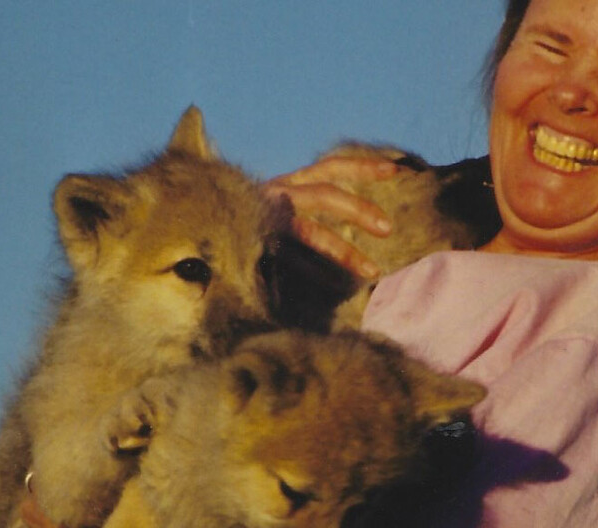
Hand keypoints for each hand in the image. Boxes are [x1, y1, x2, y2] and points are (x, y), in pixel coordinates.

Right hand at [263, 154, 397, 277]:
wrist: (201, 225)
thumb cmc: (256, 221)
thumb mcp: (288, 207)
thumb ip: (315, 206)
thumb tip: (366, 216)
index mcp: (292, 183)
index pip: (331, 167)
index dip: (362, 166)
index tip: (396, 169)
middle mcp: (279, 194)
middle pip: (324, 194)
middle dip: (357, 209)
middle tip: (388, 229)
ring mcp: (266, 219)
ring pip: (309, 231)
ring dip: (343, 252)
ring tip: (373, 272)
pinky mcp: (256, 245)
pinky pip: (291, 262)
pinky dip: (316, 275)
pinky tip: (338, 290)